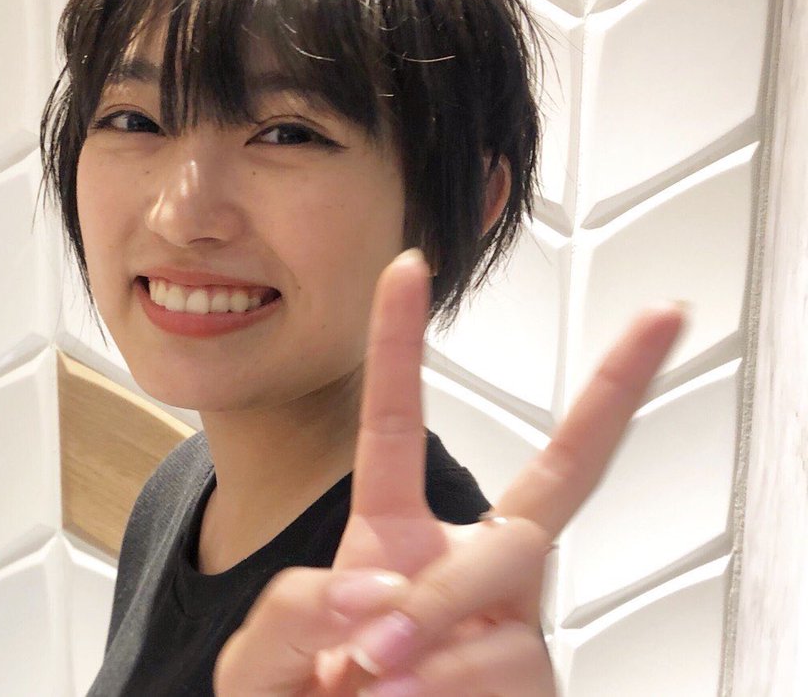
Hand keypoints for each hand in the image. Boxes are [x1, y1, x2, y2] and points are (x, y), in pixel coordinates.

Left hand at [214, 248, 686, 694]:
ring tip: (367, 677)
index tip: (405, 267)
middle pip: (555, 475)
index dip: (398, 345)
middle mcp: (468, 572)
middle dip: (613, 393)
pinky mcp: (531, 680)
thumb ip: (296, 613)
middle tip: (662, 320)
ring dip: (430, 615)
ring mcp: (509, 625)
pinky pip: (503, 658)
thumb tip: (380, 596)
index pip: (394, 425)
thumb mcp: (261, 663)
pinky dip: (444, 680)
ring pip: (502, 568)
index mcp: (392, 542)